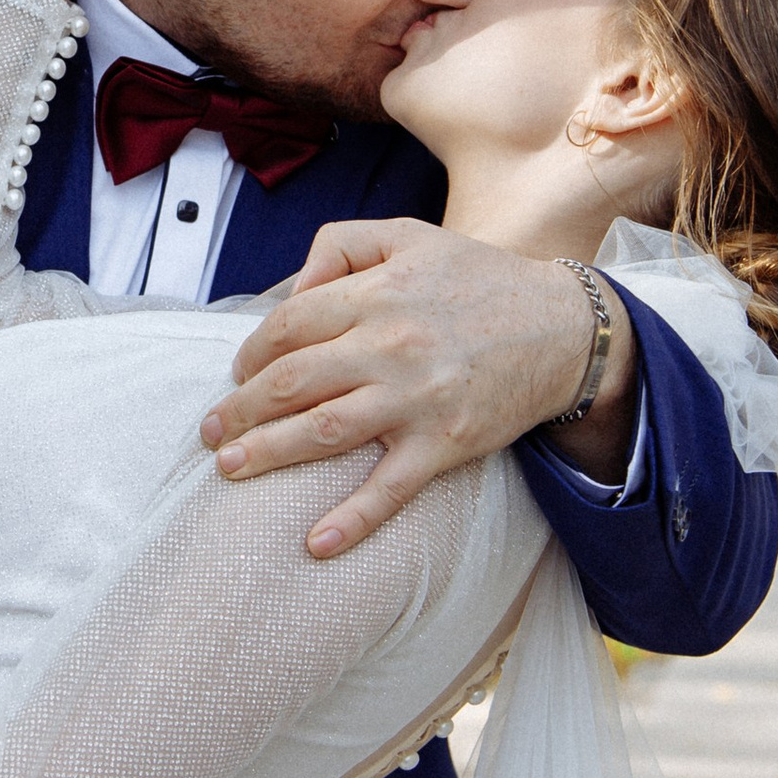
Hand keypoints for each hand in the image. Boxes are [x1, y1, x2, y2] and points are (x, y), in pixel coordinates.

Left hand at [203, 221, 637, 557]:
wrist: (565, 330)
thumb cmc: (482, 280)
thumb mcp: (410, 234)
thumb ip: (341, 245)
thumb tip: (291, 289)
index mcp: (378, 292)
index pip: (288, 325)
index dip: (252, 352)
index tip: (239, 374)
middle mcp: (390, 344)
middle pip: (291, 381)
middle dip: (240, 409)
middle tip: (212, 430)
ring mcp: (417, 398)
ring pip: (323, 431)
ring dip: (267, 454)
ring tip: (230, 468)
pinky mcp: (446, 442)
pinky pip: (390, 488)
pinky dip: (352, 519)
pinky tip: (316, 543)